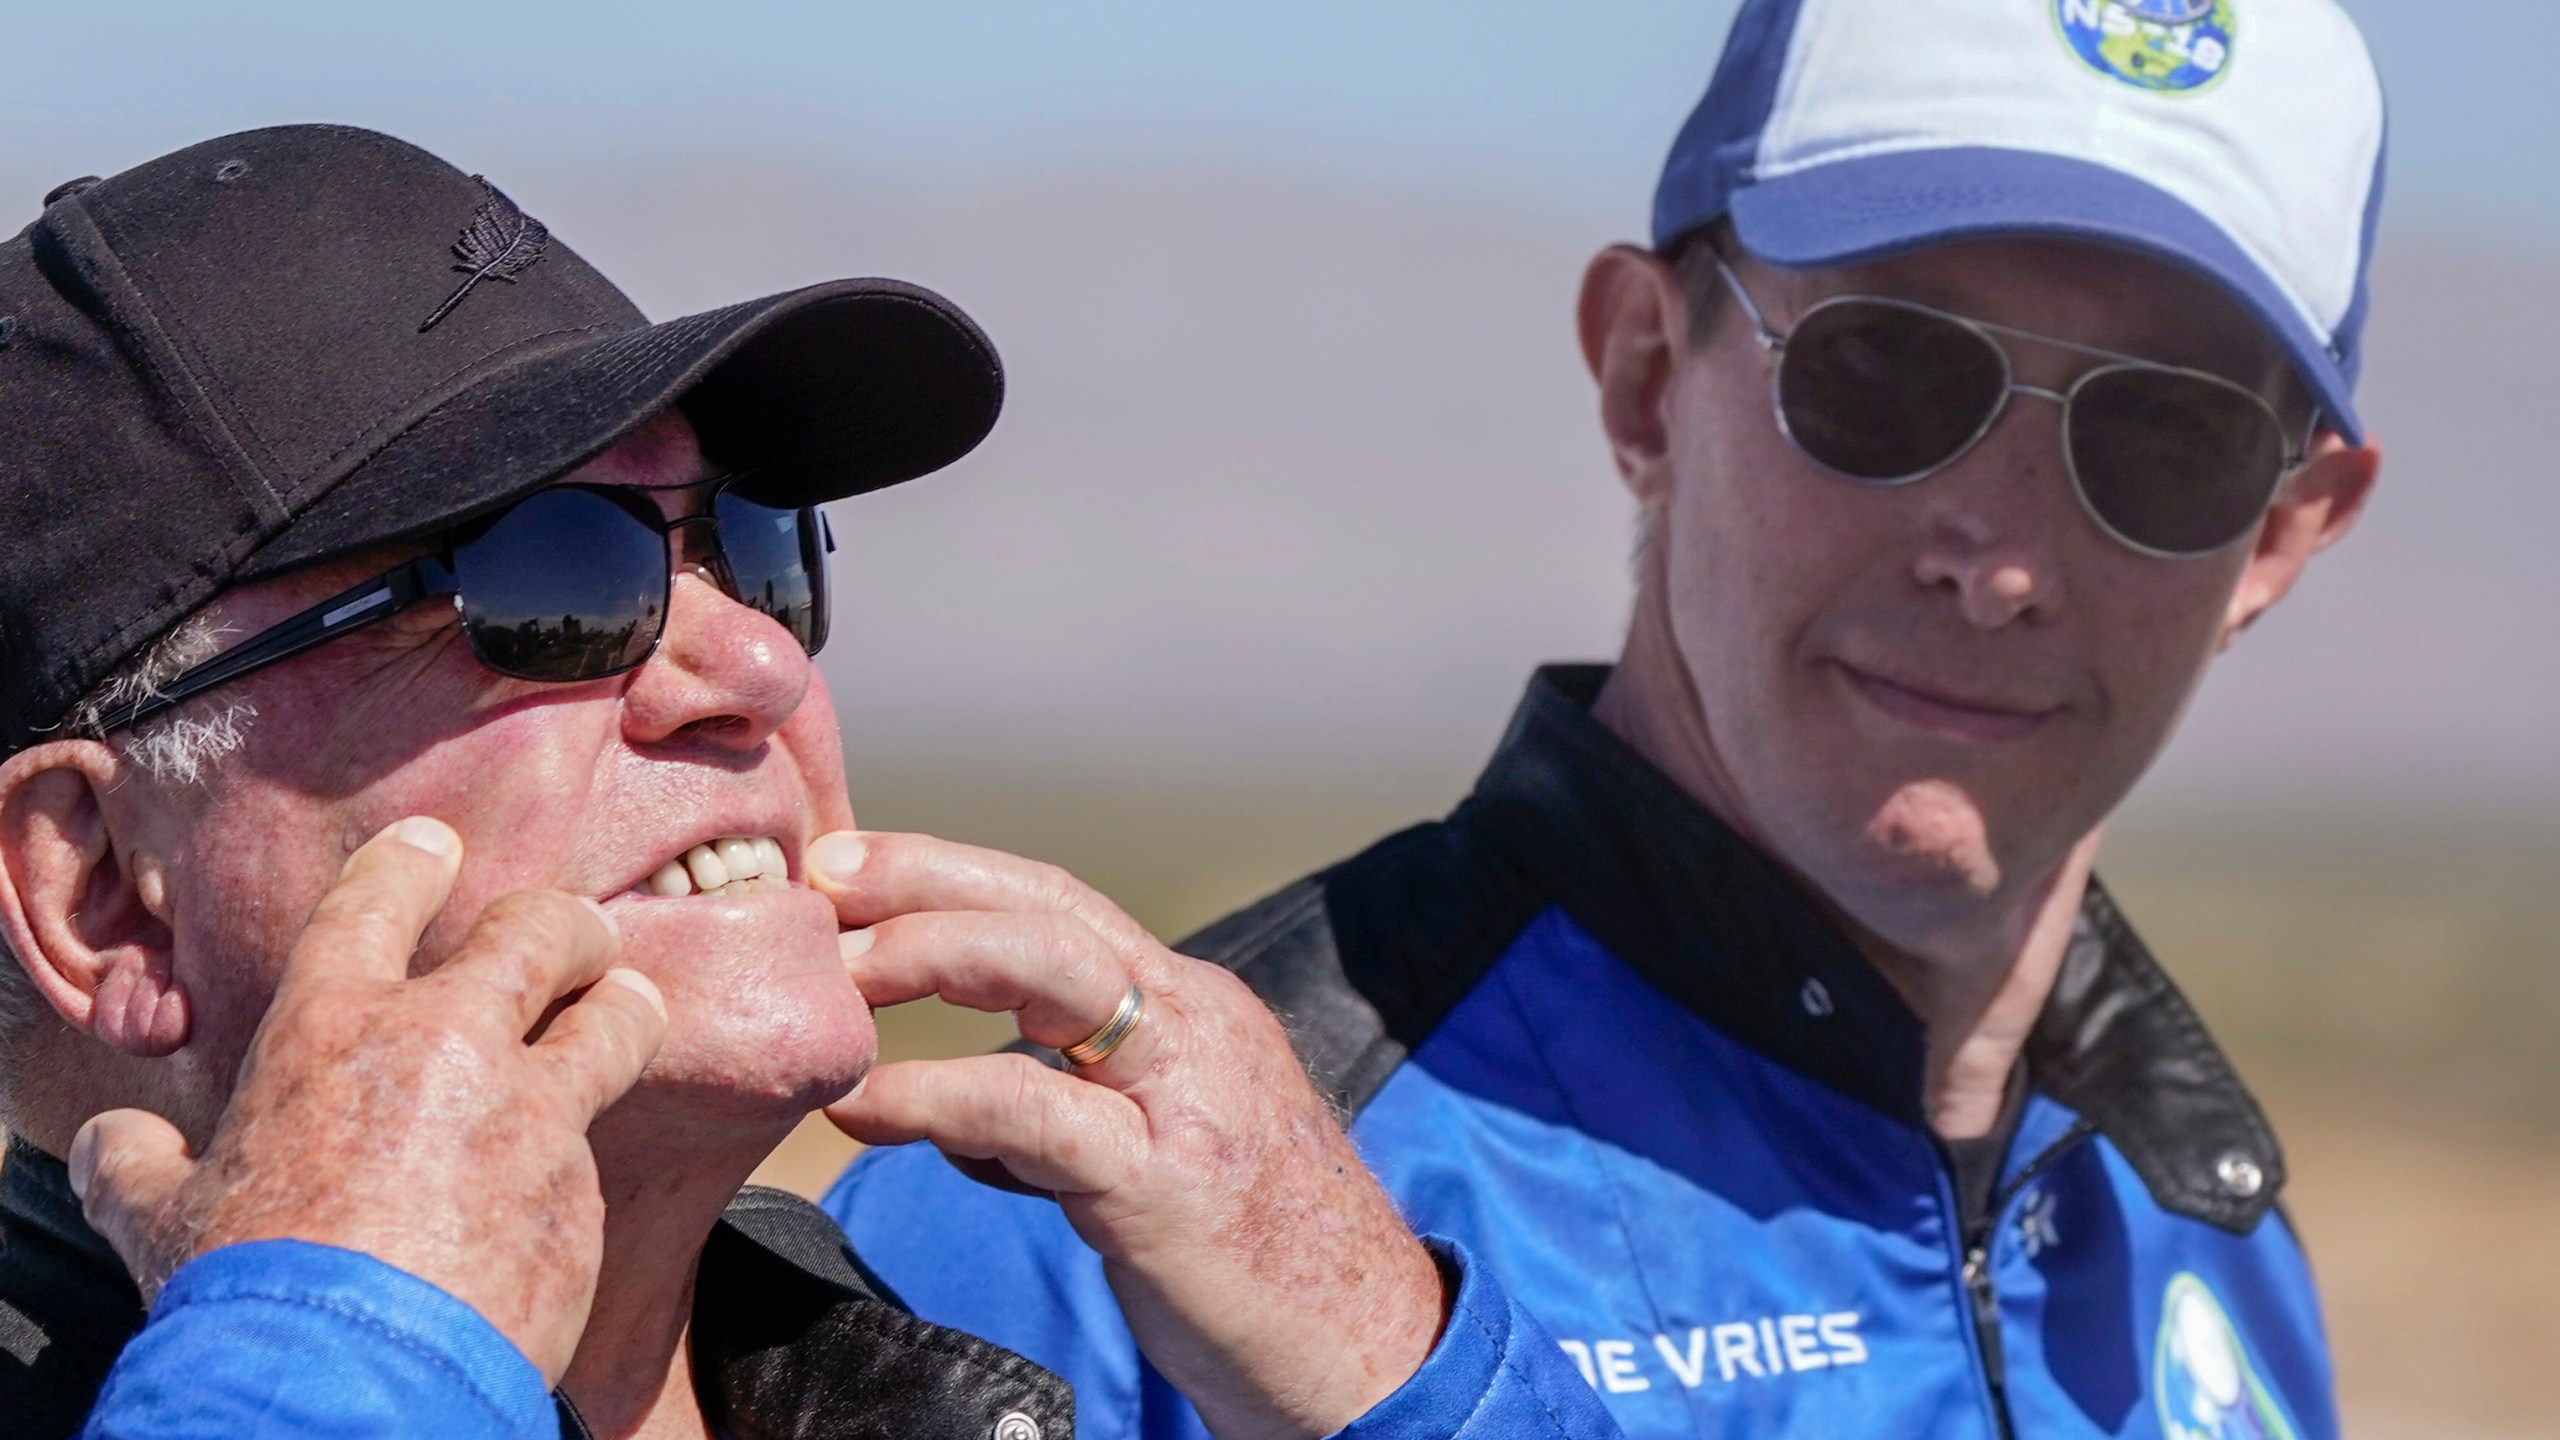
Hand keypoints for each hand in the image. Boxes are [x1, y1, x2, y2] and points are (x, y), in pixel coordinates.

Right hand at [66, 816, 668, 1384]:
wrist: (343, 1384)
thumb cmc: (244, 1295)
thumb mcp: (161, 1220)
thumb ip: (140, 1167)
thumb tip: (105, 1148)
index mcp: (329, 1029)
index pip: (377, 903)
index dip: (411, 863)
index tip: (436, 847)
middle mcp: (442, 1045)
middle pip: (539, 930)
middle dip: (566, 924)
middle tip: (577, 936)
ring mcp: (526, 1111)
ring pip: (615, 1015)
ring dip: (624, 1005)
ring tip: (626, 1006)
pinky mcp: (580, 1186)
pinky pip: (599, 1148)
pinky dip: (583, 1157)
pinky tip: (565, 1186)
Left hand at [812, 830, 1446, 1439]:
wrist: (1367, 1347)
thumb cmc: (1256, 1258)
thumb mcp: (1163, 1141)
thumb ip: (1078, 1095)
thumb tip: (965, 1085)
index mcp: (1192, 1009)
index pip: (1061, 907)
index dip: (952, 874)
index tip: (855, 869)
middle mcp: (1195, 1024)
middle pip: (1051, 906)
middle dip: (930, 874)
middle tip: (823, 874)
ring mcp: (1187, 1095)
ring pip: (1052, 972)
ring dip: (931, 952)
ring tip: (835, 974)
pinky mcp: (1166, 1182)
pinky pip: (1034, 1111)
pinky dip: (937, 1094)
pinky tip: (866, 1105)